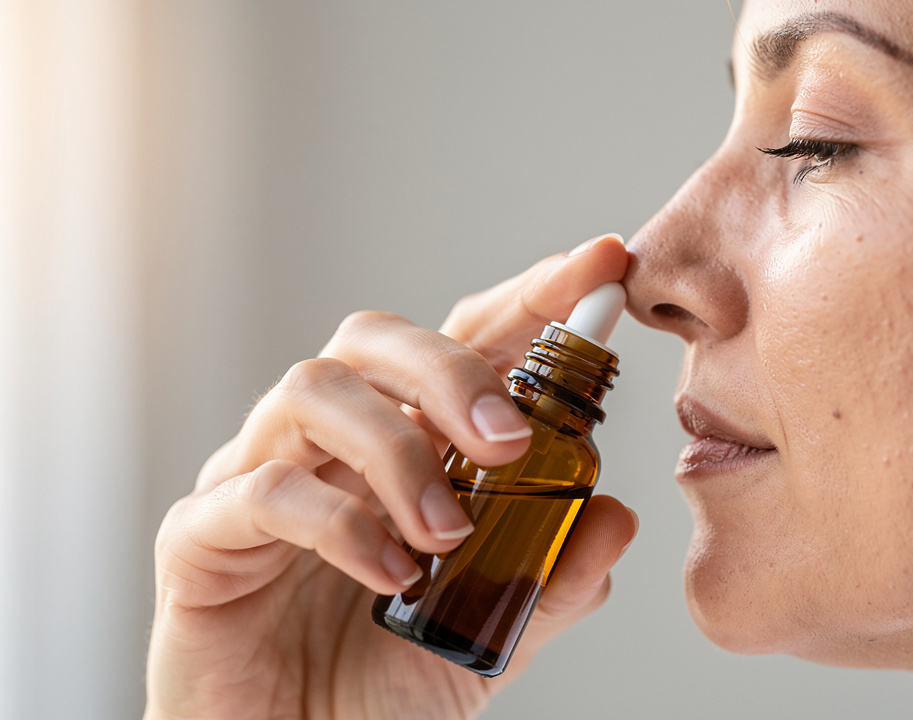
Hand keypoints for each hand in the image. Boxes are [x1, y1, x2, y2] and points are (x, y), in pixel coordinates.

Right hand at [145, 235, 636, 719]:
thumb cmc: (380, 686)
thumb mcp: (495, 634)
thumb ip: (555, 579)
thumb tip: (615, 517)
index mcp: (401, 445)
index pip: (465, 342)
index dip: (530, 297)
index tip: (600, 265)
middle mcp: (328, 444)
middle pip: (375, 339)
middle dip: (452, 369)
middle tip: (511, 440)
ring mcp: (259, 479)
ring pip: (313, 392)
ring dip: (395, 452)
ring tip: (445, 536)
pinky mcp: (203, 537)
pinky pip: (260, 490)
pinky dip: (338, 521)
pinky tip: (387, 570)